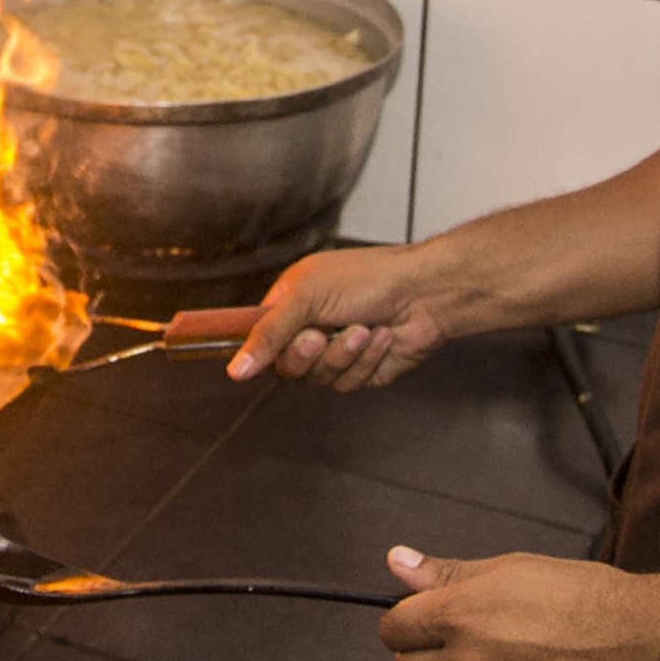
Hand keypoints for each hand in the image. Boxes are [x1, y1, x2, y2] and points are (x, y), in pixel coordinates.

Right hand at [228, 246, 449, 388]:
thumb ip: (268, 332)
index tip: (248, 363)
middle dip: (306, 353)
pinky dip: (367, 359)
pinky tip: (381, 336)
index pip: (259, 339)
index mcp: (292, 304)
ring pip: (319, 378)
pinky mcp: (361, 371)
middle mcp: (310, 329)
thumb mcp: (308, 295)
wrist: (424, 292)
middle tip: (319, 334)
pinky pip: (349, 383)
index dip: (256, 352)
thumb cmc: (370, 277)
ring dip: (343, 353)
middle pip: (286, 367)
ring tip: (363, 328)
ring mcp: (336, 352)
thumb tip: (236, 367)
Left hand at [378, 546, 659, 660]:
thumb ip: (447, 573)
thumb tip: (397, 561)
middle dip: (421, 650)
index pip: (393, 628)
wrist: (641, 645)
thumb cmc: (583, 598)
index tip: (423, 613)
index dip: (406, 617)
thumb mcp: (512, 569)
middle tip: (454, 635)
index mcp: (461, 616)